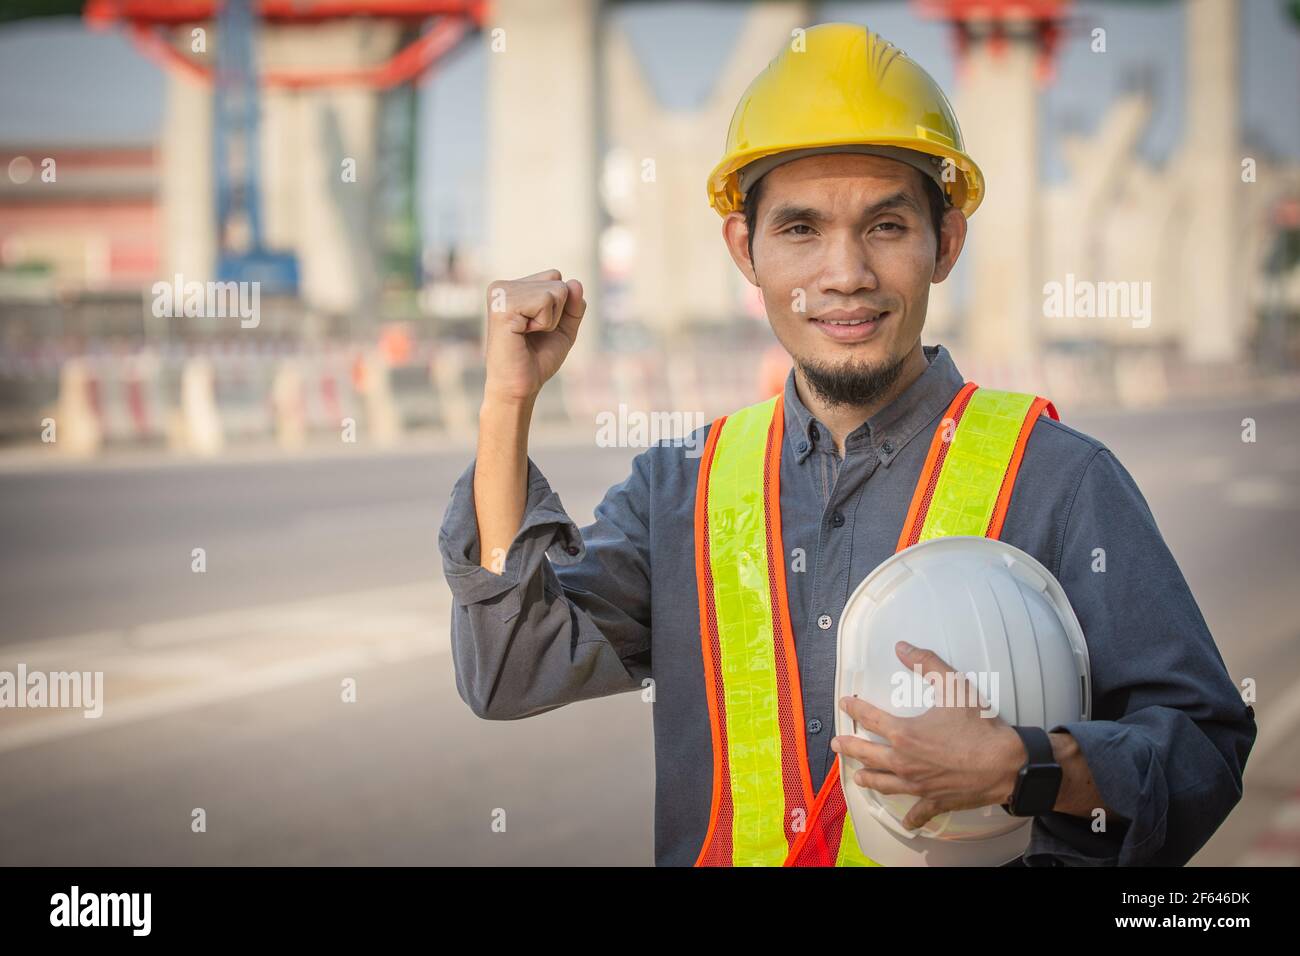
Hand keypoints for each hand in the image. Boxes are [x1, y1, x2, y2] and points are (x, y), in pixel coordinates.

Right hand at [483, 269, 586, 404]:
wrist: (520, 387)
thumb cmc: (537, 360)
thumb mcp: (563, 328)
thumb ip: (573, 305)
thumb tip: (575, 283)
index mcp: (512, 288)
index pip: (555, 277)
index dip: (559, 306)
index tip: (537, 327)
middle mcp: (502, 286)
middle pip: (557, 282)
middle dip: (556, 313)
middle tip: (532, 334)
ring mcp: (500, 293)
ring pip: (555, 290)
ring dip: (550, 320)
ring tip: (527, 335)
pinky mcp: (502, 305)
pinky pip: (546, 301)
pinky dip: (545, 323)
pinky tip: (523, 334)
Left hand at [831, 641, 1024, 831]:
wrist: (1006, 765)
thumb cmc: (980, 727)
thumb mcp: (953, 686)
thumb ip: (926, 662)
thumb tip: (902, 647)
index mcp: (904, 734)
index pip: (870, 718)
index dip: (854, 708)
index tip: (845, 703)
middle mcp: (904, 762)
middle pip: (867, 754)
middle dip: (849, 747)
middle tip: (837, 744)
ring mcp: (918, 785)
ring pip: (884, 784)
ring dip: (869, 779)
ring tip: (858, 777)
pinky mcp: (935, 801)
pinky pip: (918, 812)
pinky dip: (910, 817)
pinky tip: (905, 822)